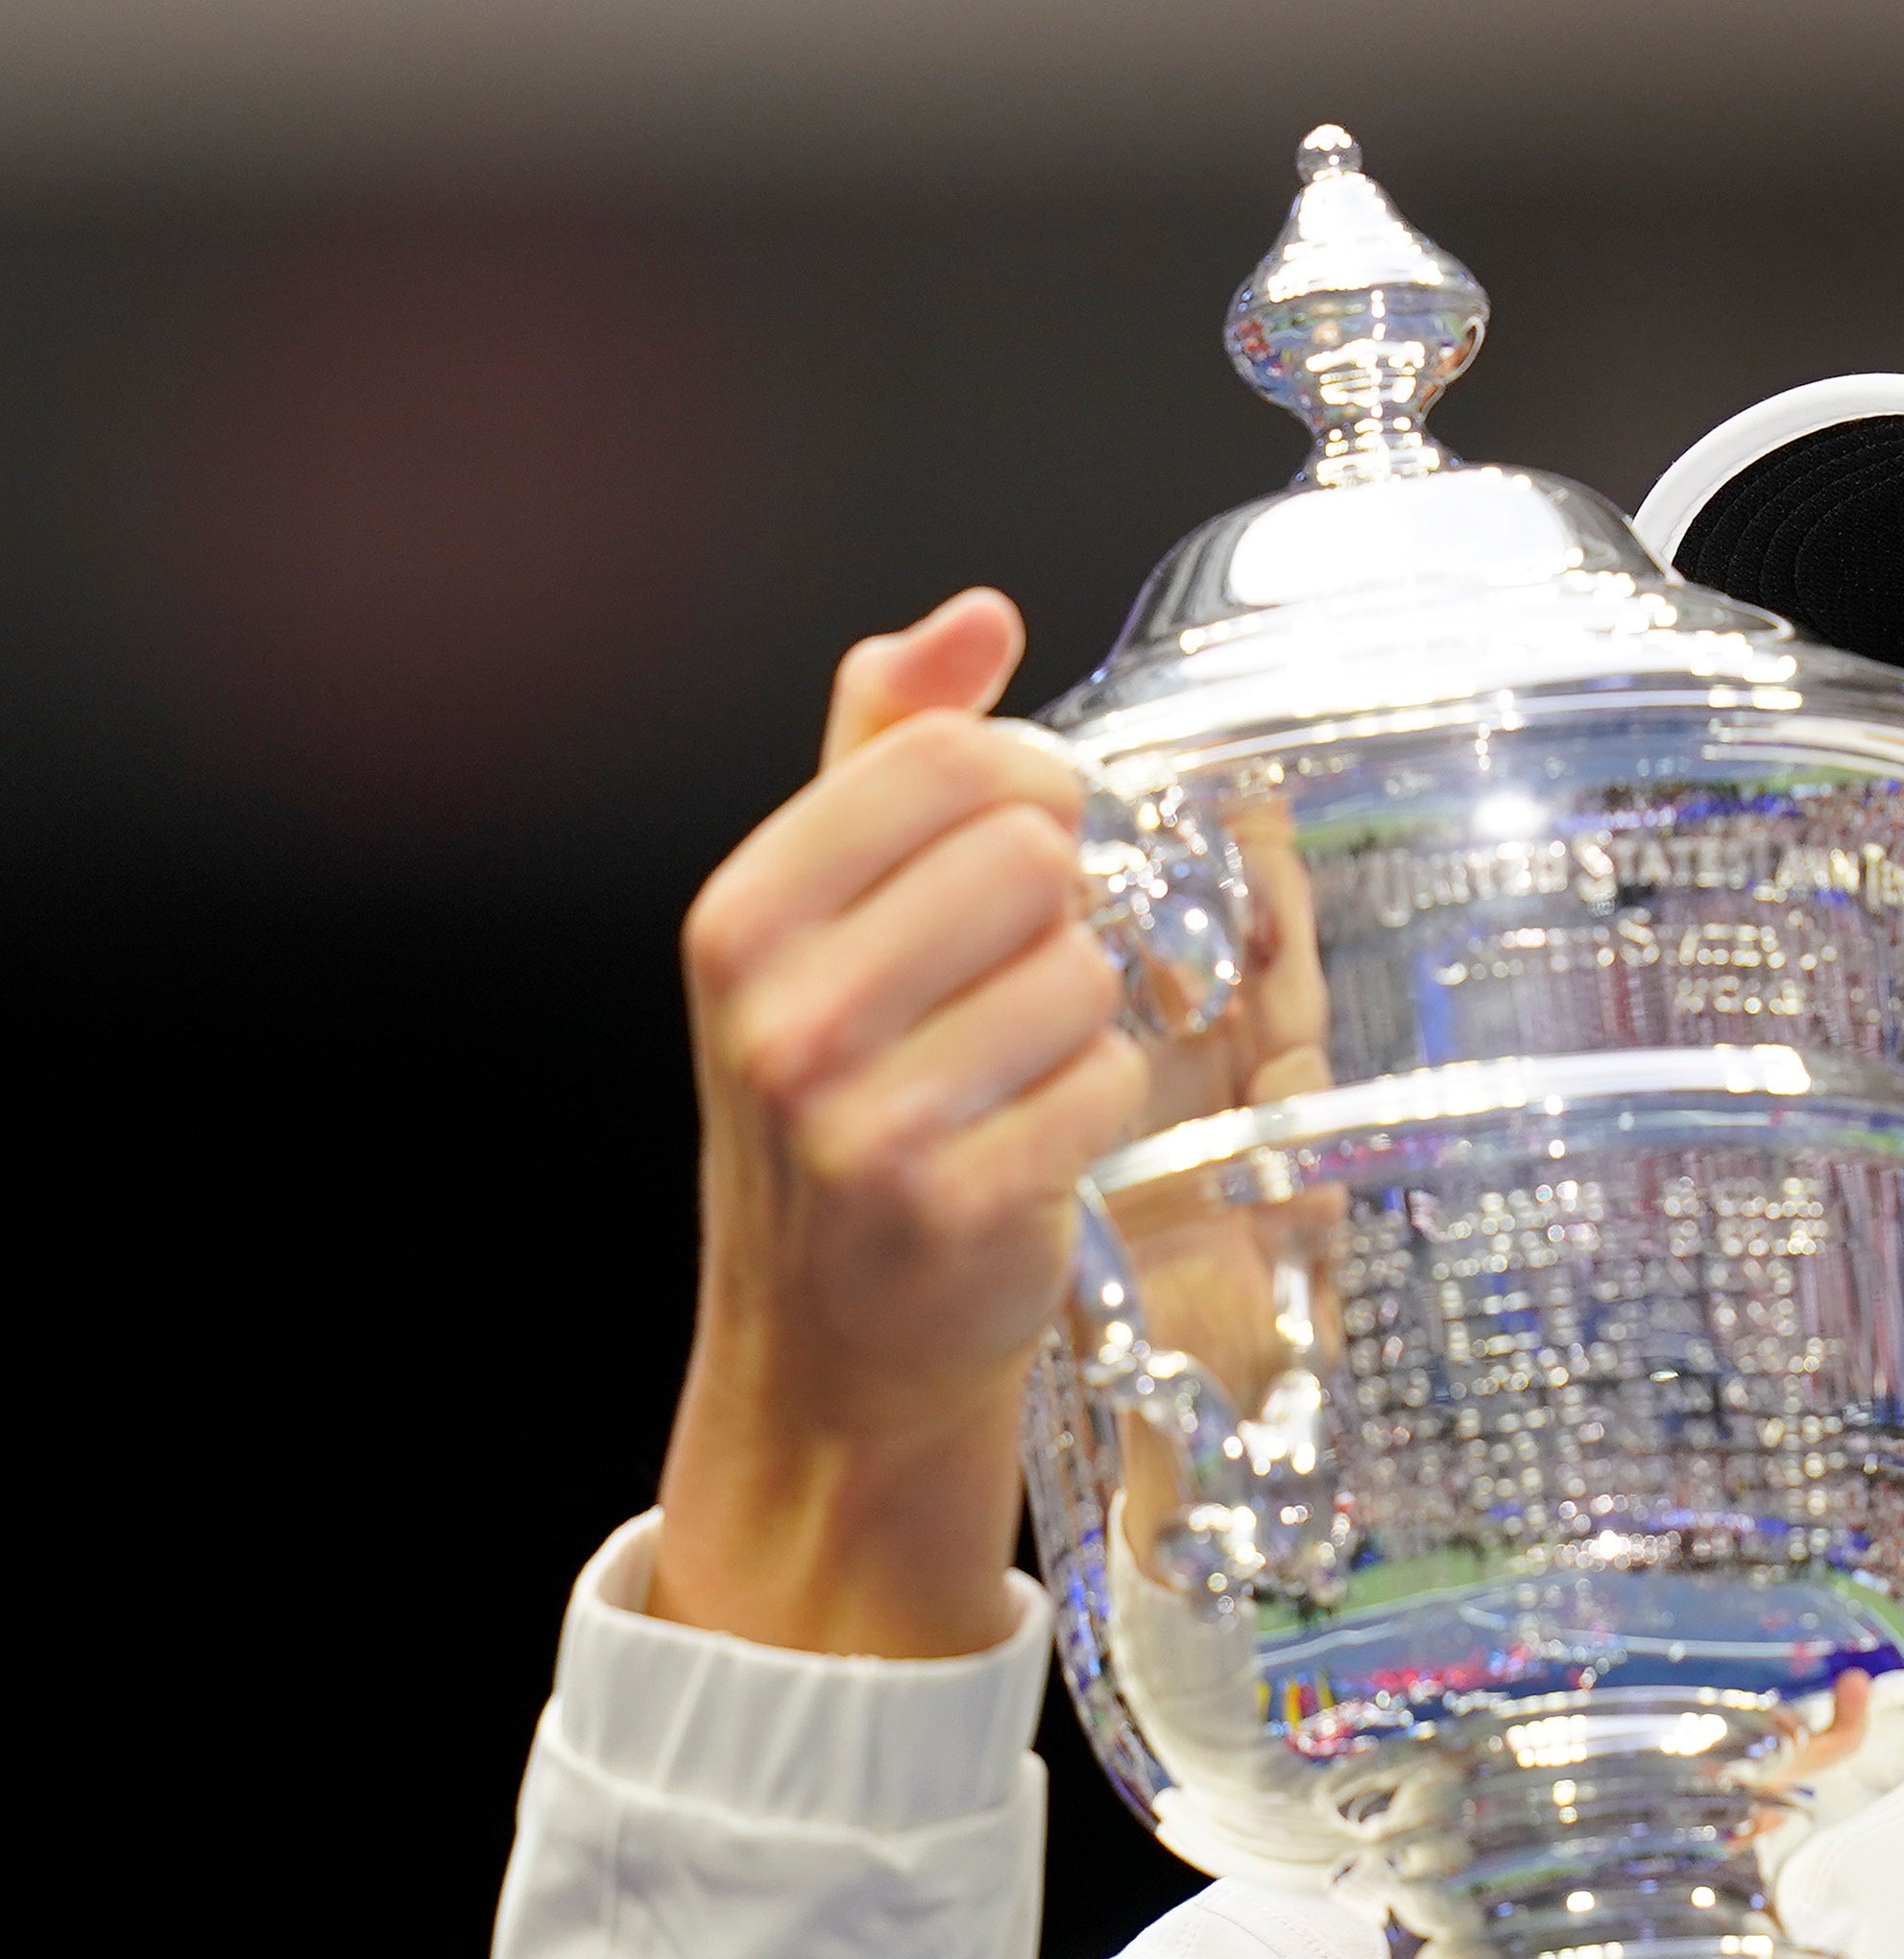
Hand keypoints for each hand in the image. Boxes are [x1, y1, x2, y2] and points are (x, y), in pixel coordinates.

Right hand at [649, 591, 1148, 1655]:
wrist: (833, 1339)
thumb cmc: (837, 1105)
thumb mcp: (822, 919)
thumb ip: (885, 753)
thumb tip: (971, 619)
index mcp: (742, 918)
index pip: (947, 762)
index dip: (1030, 785)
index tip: (1029, 835)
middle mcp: (781, 1015)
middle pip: (1028, 860)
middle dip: (1055, 915)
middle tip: (1012, 982)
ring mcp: (859, 1120)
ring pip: (1079, 973)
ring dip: (1081, 1019)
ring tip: (1014, 1072)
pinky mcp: (955, 1207)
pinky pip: (1106, 1085)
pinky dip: (1101, 1105)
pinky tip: (1039, 1138)